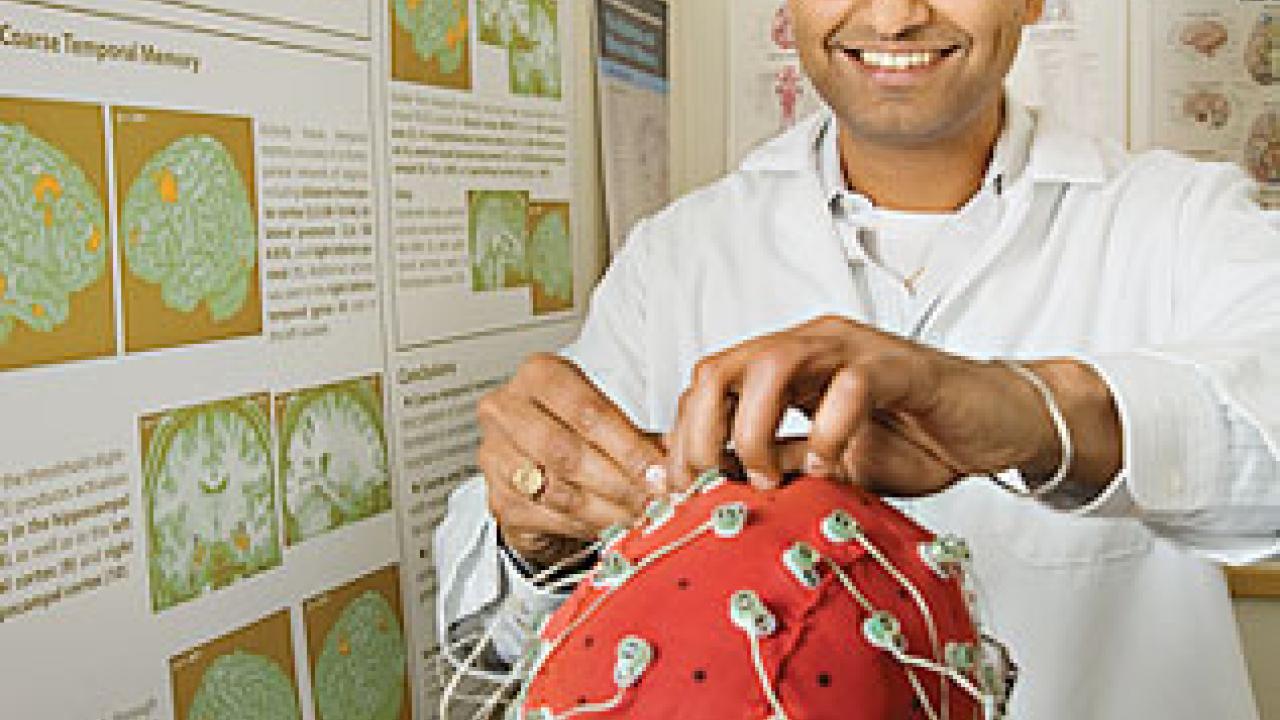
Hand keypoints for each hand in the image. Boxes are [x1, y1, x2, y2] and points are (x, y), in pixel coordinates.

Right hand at [477, 353, 666, 567]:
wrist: (536, 465)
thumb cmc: (576, 433)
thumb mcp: (608, 420)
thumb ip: (640, 436)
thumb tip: (683, 462)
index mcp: (539, 376)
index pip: (587, 411)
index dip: (629, 446)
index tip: (660, 472)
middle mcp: (506, 410)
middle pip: (568, 452)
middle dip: (620, 481)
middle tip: (654, 500)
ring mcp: (495, 455)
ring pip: (559, 489)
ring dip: (608, 510)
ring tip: (640, 517)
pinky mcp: (498, 498)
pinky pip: (548, 518)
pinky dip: (586, 527)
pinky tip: (612, 528)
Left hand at [666, 315, 1121, 496]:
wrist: (996, 425)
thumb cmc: (915, 440)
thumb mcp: (828, 466)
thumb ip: (775, 466)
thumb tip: (707, 490)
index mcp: (785, 367)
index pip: (707, 387)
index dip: (684, 440)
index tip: (684, 495)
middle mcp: (810, 346)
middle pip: (719, 368)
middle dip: (701, 434)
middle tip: (712, 487)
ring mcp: (852, 349)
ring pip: (771, 364)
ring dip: (754, 428)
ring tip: (769, 476)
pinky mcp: (899, 366)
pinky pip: (849, 385)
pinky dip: (829, 431)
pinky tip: (834, 466)